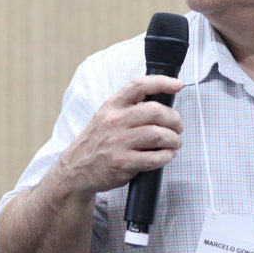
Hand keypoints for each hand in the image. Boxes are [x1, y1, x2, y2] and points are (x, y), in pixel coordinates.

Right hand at [54, 75, 183, 197]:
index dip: (161, 82)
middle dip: (174, 119)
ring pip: (158, 134)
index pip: (139, 85)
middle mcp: (114, 121)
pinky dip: (167, 156)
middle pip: (155, 111)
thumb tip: (161, 102)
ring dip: (173, 139)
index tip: (177, 85)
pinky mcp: (122, 163)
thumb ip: (127, 107)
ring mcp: (118, 142)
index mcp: (112, 106)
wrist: (75, 170)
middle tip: (178, 127)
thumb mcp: (105, 116)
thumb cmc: (96, 142)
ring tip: (175, 142)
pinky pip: (154, 158)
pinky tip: (167, 155)